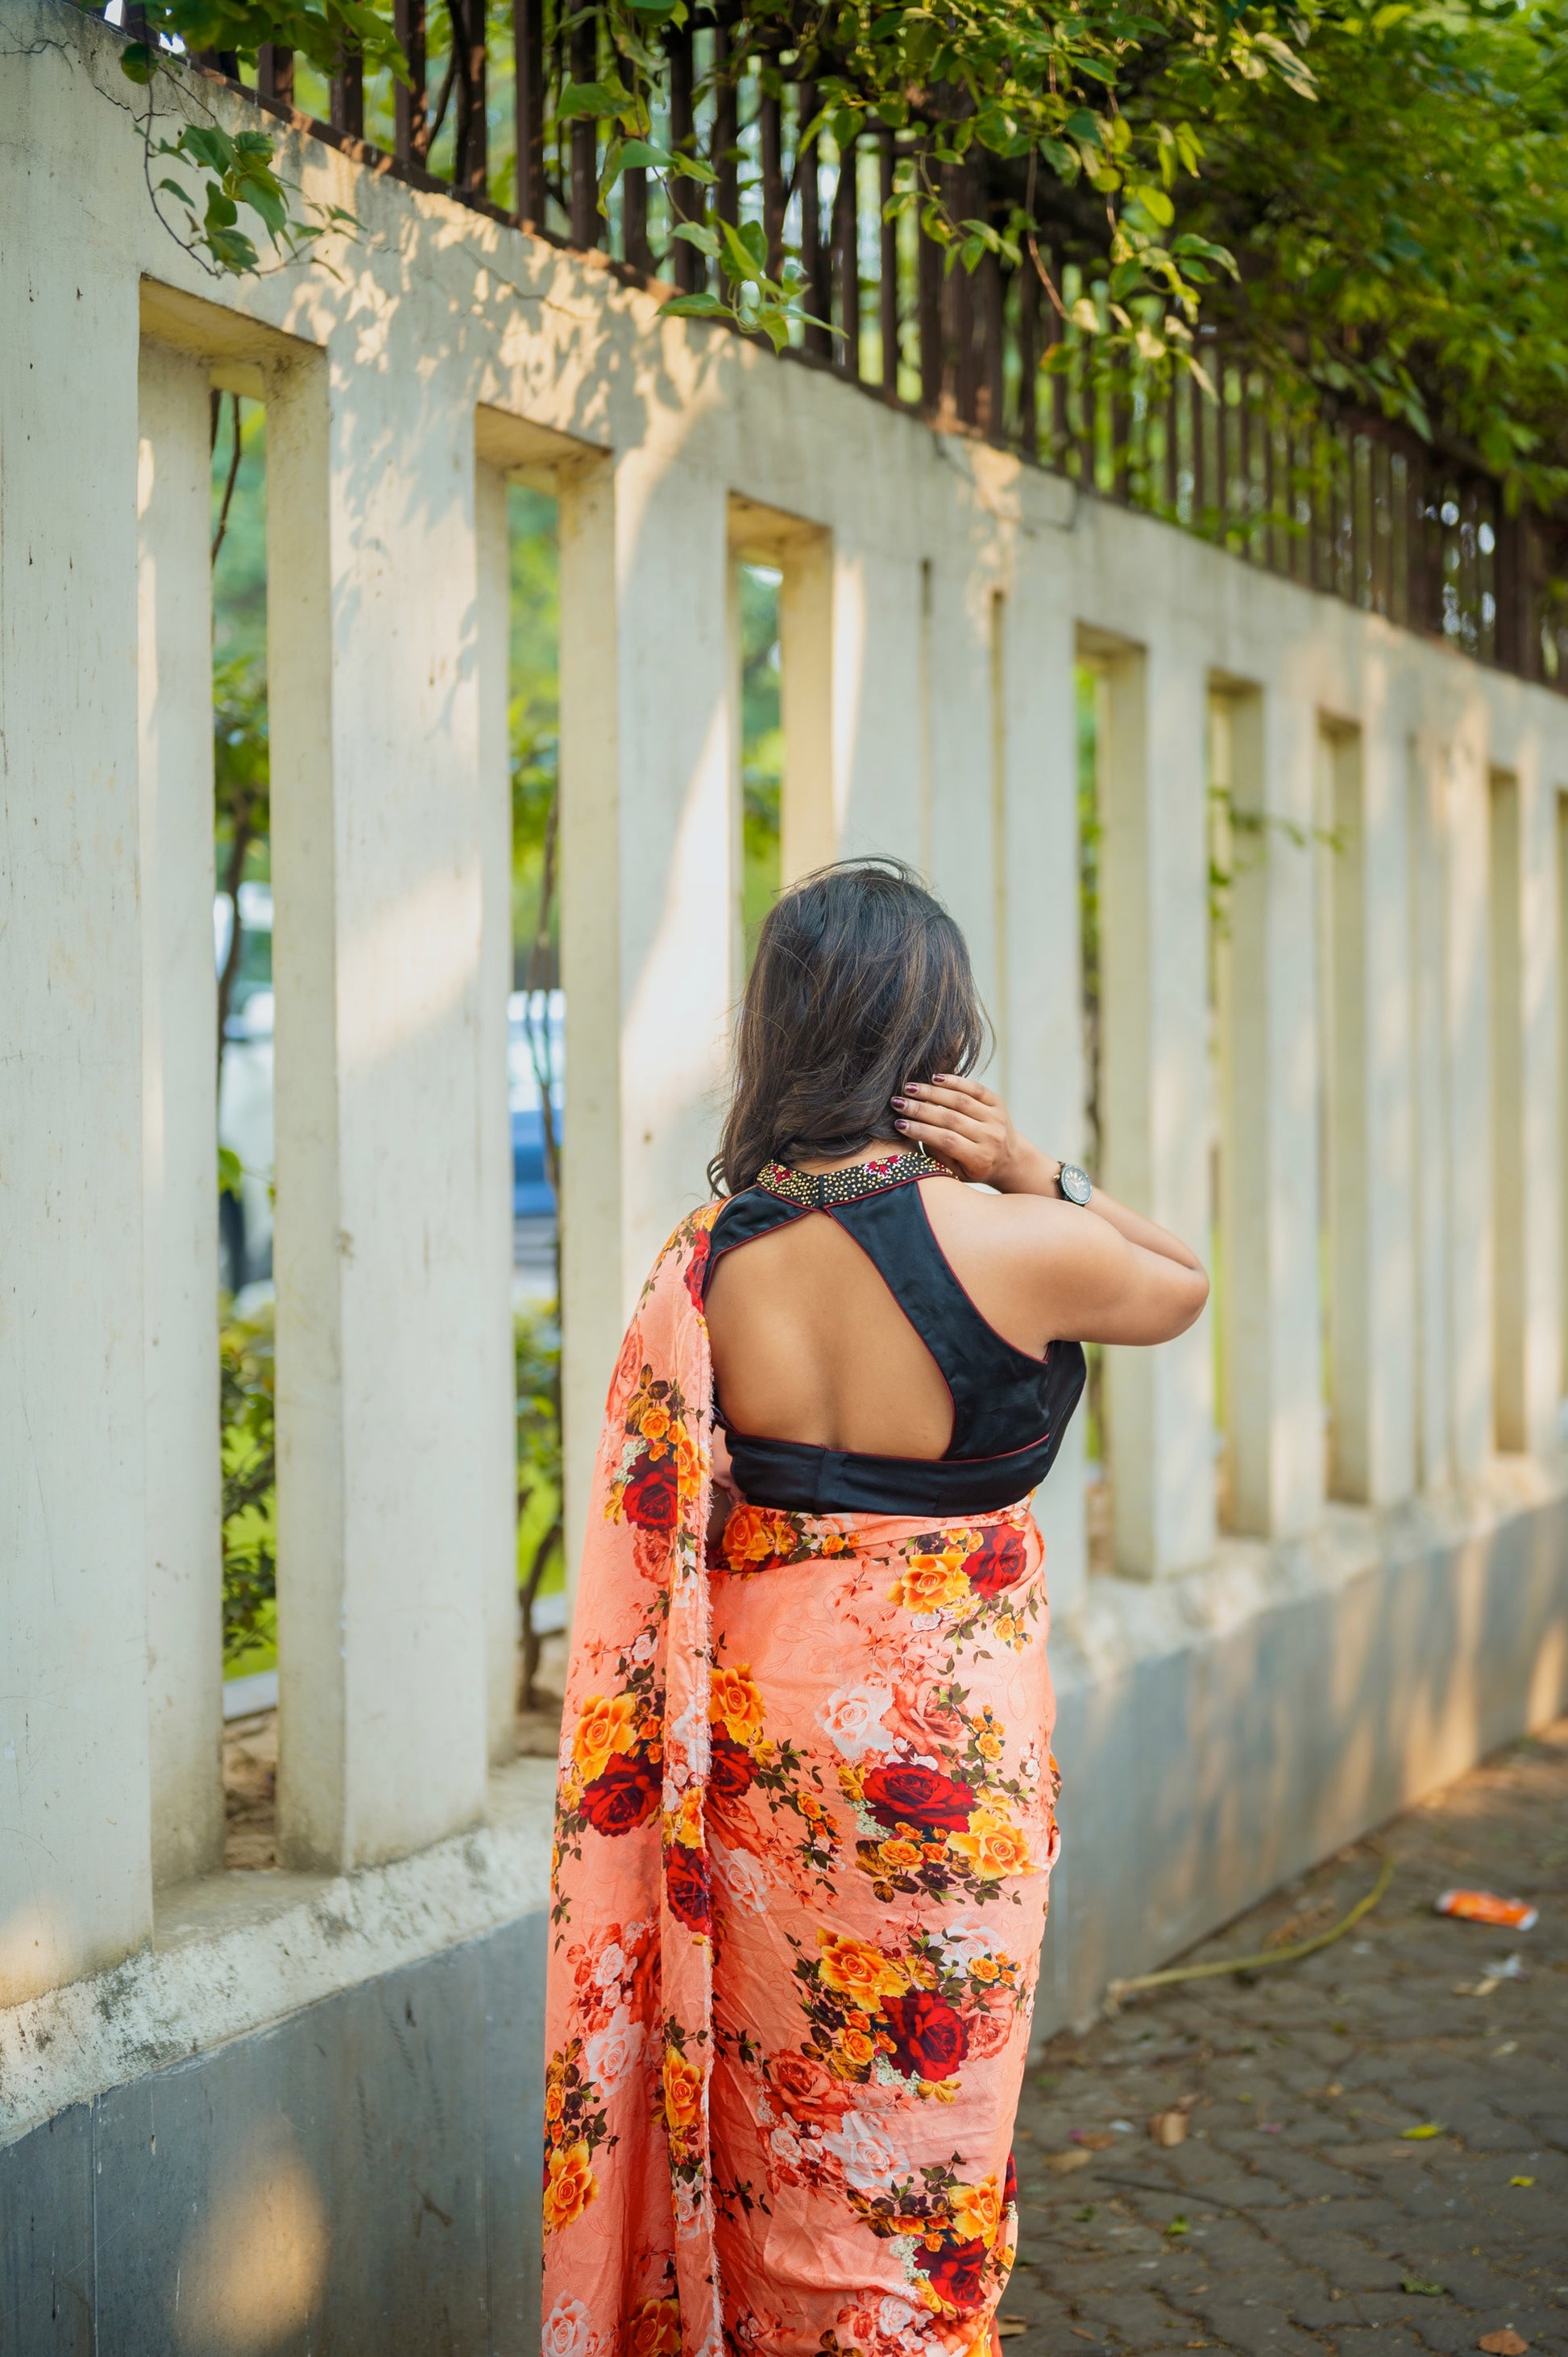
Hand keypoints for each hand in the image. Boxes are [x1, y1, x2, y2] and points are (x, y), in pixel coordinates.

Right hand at [891, 1074, 1040, 1190]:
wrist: (1009, 1159)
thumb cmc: (974, 1168)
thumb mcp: (956, 1172)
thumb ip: (938, 1155)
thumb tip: (916, 1131)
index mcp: (979, 1158)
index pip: (946, 1141)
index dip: (921, 1131)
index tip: (898, 1124)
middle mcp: (991, 1137)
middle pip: (951, 1119)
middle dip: (920, 1109)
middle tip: (897, 1102)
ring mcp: (996, 1118)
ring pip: (961, 1101)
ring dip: (932, 1092)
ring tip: (910, 1088)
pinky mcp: (998, 1102)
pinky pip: (975, 1088)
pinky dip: (955, 1081)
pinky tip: (935, 1078)